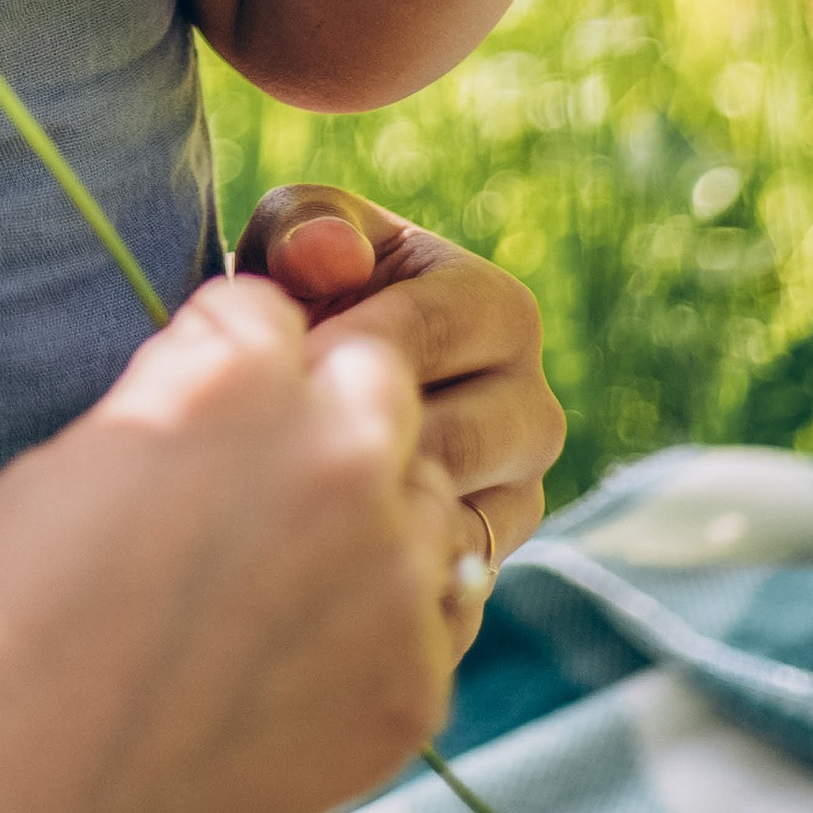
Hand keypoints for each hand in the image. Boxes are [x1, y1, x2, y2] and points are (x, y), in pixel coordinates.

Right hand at [0, 280, 465, 812]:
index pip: (274, 310)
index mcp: (237, 378)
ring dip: (371, 512)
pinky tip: (292, 657)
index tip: (190, 412)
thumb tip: (235, 377)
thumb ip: (180, 398)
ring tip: (270, 581)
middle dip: (325, 412)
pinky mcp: (417, 686)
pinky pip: (435, 609)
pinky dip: (384, 616)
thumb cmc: (0, 628)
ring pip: (427, 492)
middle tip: (247, 490)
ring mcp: (394, 578)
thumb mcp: (73, 459)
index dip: (225, 357)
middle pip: (378, 380)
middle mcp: (340, 457)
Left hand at [237, 182, 564, 654]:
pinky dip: (378, 570)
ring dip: (372, 508)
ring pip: (457, 516)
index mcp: (502, 313)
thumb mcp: (288, 247)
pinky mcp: (481, 569)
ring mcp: (517, 500)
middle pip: (463, 433)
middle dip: (366, 436)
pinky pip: (444, 583)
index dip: (355, 338)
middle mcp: (531, 411)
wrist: (286, 408)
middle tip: (281, 441)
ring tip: (291, 491)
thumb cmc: (295, 304)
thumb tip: (331, 253)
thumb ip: (308, 229)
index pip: (440, 325)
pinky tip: (310, 547)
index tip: (285, 360)